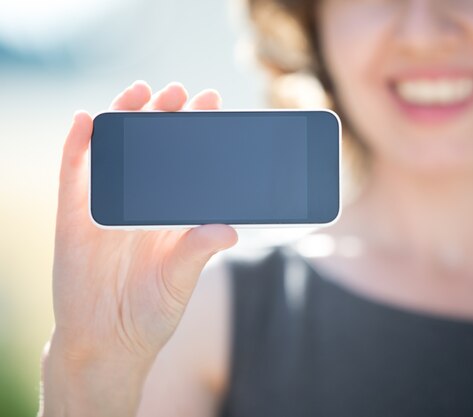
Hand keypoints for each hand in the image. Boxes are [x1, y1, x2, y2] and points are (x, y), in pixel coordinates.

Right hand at [51, 81, 237, 364]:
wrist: (107, 341)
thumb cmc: (150, 311)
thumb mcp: (179, 278)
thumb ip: (198, 250)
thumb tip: (228, 228)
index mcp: (170, 212)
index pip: (186, 160)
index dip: (196, 130)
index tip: (213, 103)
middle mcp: (139, 202)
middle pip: (151, 145)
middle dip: (164, 114)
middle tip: (182, 92)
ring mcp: (105, 205)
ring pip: (113, 149)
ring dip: (123, 115)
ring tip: (141, 91)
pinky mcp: (73, 214)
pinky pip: (73, 171)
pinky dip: (78, 144)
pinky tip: (88, 119)